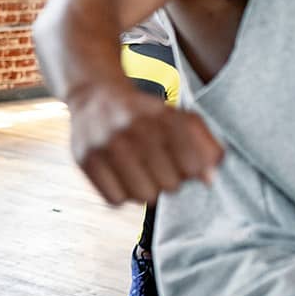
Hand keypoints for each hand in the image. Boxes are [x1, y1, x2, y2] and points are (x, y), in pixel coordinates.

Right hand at [67, 83, 221, 204]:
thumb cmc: (144, 113)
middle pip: (170, 185)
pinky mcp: (84, 159)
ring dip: (146, 190)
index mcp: (161, 115)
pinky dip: (122, 195)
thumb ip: (204, 145)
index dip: (192, 170)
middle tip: (159, 167)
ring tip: (141, 174)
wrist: (95, 95)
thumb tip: (209, 181)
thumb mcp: (179, 117)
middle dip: (169, 179)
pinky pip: (115, 200)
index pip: (192, 167)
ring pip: (143, 196)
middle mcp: (131, 128)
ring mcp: (105, 144)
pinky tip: (122, 178)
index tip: (183, 161)